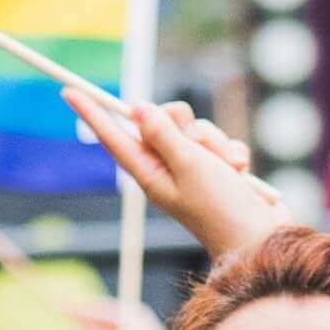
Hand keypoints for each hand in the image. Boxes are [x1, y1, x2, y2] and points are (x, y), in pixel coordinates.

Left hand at [67, 93, 281, 256]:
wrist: (261, 238)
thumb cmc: (222, 208)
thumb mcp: (189, 166)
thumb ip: (163, 134)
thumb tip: (138, 109)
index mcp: (149, 174)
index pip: (114, 137)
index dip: (93, 114)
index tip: (69, 92)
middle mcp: (165, 168)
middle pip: (162, 120)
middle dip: (187, 126)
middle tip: (198, 146)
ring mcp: (191, 167)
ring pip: (196, 128)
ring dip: (217, 144)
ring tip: (228, 169)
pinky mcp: (216, 167)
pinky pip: (220, 141)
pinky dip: (232, 153)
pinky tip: (241, 172)